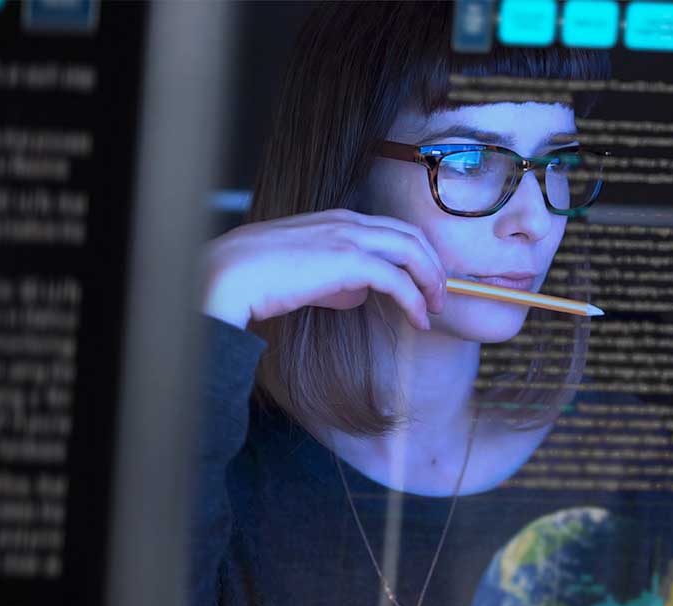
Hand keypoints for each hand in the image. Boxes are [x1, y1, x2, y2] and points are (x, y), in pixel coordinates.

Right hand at [202, 208, 446, 330]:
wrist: (232, 274)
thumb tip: (358, 294)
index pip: (393, 230)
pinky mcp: (349, 261)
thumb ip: (335, 278)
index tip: (425, 282)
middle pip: (412, 236)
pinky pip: (398, 279)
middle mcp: (349, 221)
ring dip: (431, 281)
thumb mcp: (305, 271)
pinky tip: (419, 320)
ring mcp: (350, 237)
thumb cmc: (259, 276)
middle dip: (433, 266)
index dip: (416, 255)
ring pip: (412, 251)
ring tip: (435, 309)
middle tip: (440, 296)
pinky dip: (414, 300)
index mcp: (338, 219)